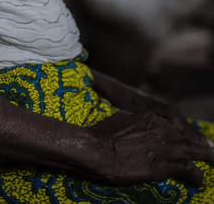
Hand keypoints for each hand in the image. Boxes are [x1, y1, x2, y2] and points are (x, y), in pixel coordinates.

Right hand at [90, 110, 213, 186]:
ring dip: (204, 156)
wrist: (97, 148)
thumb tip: (133, 126)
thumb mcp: (120, 120)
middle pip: (185, 137)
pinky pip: (186, 169)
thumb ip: (133, 123)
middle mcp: (160, 130)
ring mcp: (163, 147)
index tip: (187, 137)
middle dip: (200, 144)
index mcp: (149, 117)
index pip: (172, 124)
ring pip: (190, 151)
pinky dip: (195, 175)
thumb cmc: (102, 134)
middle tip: (212, 149)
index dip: (181, 132)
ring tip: (213, 159)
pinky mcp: (161, 165)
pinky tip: (200, 181)